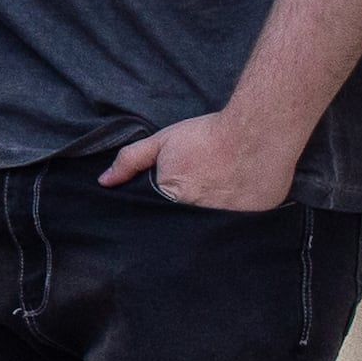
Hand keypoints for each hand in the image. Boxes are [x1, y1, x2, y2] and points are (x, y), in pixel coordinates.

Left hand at [101, 112, 296, 212]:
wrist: (257, 130)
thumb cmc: (207, 136)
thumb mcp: (162, 143)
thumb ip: (130, 161)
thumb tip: (104, 181)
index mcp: (172, 200)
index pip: (159, 218)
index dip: (161, 212)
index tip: (171, 199)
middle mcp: (198, 217)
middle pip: (183, 226)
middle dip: (183, 218)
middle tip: (197, 193)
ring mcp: (227, 222)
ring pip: (210, 230)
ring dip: (210, 220)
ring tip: (218, 195)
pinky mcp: (253, 222)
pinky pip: (238, 227)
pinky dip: (235, 218)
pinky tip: (238, 200)